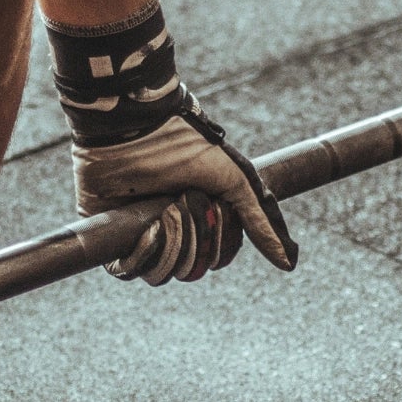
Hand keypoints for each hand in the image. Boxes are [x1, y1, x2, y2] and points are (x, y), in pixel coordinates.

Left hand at [72, 92, 297, 283]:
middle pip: (192, 267)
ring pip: (162, 272)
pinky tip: (146, 227)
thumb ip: (260, 222)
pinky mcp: (112, 236)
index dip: (219, 243)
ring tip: (164, 210)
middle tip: (185, 200)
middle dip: (194, 236)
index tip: (215, 209)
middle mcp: (171, 231)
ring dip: (169, 243)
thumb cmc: (185, 146)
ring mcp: (141, 235)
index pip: (217, 258)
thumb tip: (289, 265)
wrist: (135, 129)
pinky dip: (141, 254)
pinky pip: (128, 271)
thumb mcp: (234, 180)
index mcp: (199, 220)